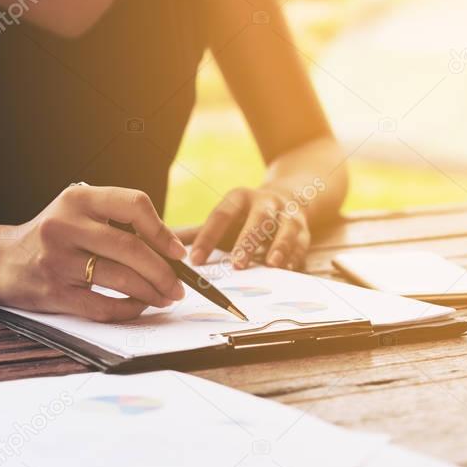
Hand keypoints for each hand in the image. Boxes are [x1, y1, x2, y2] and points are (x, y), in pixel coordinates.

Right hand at [0, 186, 185, 321]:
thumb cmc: (54, 237)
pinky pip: (103, 305)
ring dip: (152, 292)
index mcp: (77, 198)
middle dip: (163, 272)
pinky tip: (139, 306)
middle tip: (178, 286)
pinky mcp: (53, 292)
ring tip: (165, 298)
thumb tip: (173, 247)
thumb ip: (118, 222)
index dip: (162, 231)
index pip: (133, 204)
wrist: (2, 260)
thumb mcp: (78, 213)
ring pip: (121, 279)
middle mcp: (65, 225)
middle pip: (130, 248)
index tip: (178, 252)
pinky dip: (129, 309)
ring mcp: (57, 259)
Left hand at [189, 187, 309, 269]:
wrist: (287, 196)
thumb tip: (161, 246)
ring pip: (285, 229)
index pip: (220, 216)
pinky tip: (287, 269)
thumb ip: (198, 233)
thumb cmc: (245, 215)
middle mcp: (265, 203)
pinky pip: (302, 243)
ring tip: (271, 265)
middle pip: (258, 219)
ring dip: (279, 246)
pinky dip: (295, 256)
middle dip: (248, 241)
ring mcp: (287, 214)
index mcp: (239, 199)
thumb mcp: (223, 217)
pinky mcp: (304, 229)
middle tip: (237, 264)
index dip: (207, 237)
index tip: (195, 260)